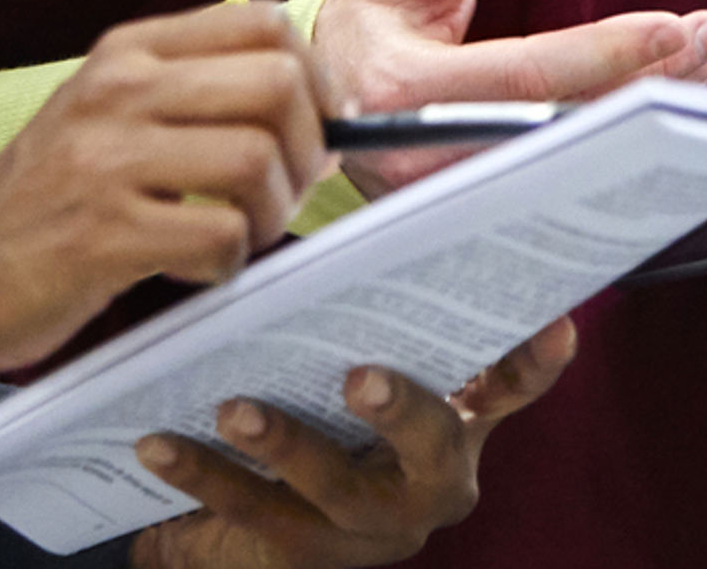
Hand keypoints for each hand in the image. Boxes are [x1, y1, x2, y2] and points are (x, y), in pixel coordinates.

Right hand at [0, 0, 323, 386]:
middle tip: (284, 193)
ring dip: (272, 213)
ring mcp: (107, 160)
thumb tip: (320, 108)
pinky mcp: (101, 235)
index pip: (263, 21)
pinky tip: (193, 272)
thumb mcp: (107, 113)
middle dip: (308, 149)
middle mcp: (119, 89)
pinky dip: (228, 266)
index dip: (313, 77)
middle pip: (278, 85)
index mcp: (128, 51)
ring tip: (238, 237)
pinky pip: (220, 239)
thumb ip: (192, 93)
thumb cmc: (44, 200)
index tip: (312, 127)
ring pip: (257, 161)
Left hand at [131, 321, 576, 565]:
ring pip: (337, 492)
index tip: (549, 323)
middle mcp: (432, 479)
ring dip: (286, 446)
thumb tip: (329, 176)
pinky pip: (252, 516)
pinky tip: (157, 442)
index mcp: (460, 416)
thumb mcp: (359, 342)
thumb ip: (365, 289)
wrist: (263, 522)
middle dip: (402, 410)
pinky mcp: (307, 555)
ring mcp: (373, 526)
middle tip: (359, 375)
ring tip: (234, 409)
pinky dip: (203, 476)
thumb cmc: (324, 395)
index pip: (512, 385)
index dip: (534, 359)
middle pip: (434, 449)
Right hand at [313, 0, 706, 194]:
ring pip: (570, 176)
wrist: (321, 105)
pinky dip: (618, 169)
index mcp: (404, 91)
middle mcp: (426, 164)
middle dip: (647, 89)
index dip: (606, 54)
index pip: (526, 77)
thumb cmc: (371, 23)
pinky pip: (561, 206)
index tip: (676, 26)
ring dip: (643, 125)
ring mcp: (450, 210)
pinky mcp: (474, 229)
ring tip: (700, 69)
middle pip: (563, 137)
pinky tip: (666, 133)